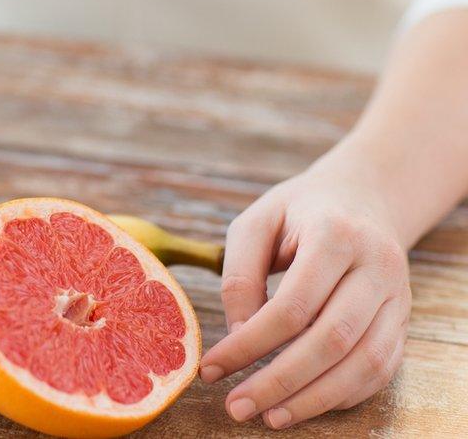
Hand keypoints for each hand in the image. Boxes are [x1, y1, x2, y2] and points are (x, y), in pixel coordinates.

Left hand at [199, 143, 410, 428]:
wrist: (361, 198)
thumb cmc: (297, 212)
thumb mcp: (256, 223)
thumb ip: (240, 273)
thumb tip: (237, 332)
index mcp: (336, 235)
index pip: (293, 305)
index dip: (250, 343)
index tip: (212, 368)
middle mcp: (377, 267)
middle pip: (332, 340)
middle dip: (281, 382)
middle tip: (237, 407)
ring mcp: (397, 297)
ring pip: (364, 363)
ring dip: (314, 399)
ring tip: (268, 417)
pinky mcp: (402, 322)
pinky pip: (379, 371)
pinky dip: (342, 395)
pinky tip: (302, 405)